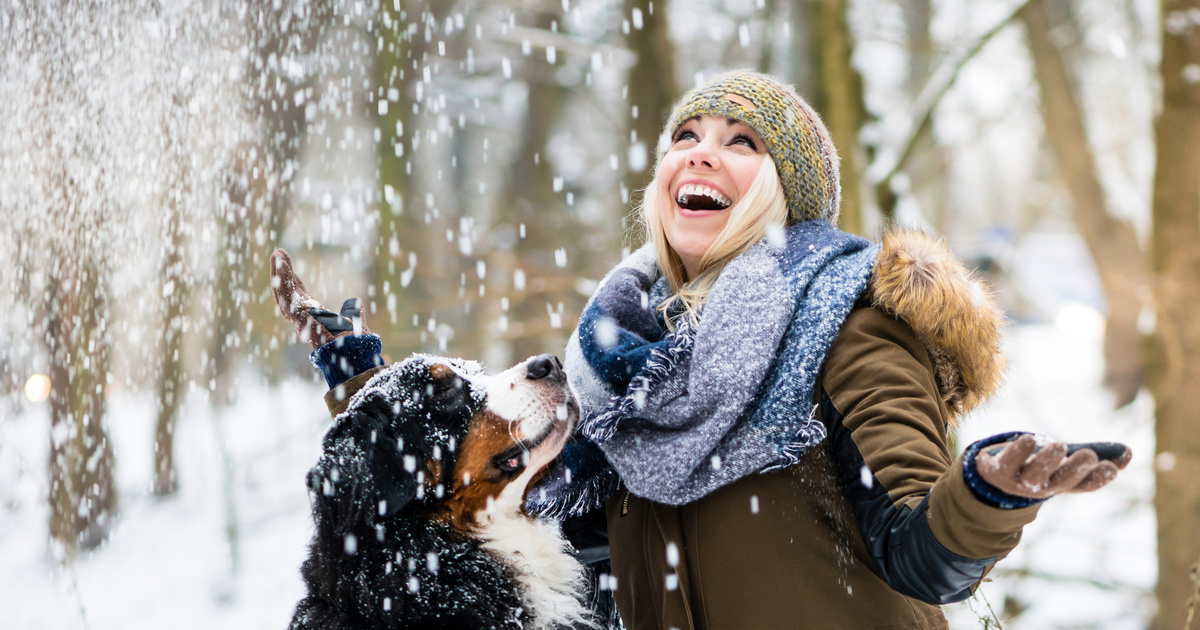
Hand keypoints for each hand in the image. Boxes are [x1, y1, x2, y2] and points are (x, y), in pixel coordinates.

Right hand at [270, 249, 369, 348]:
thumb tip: (357, 303)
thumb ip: (353, 312)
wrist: (354, 354)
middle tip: (279, 254)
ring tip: (277, 254)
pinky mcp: (298, 315)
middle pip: (288, 293)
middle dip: (282, 274)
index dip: (293, 282)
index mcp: (314, 320)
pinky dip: (282, 277)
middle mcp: (304, 319)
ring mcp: (299, 318)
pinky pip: (286, 293)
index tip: (288, 266)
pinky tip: (279, 261)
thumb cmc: (354, 346)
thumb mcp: (354, 323)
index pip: (300, 297)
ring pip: (284, 293)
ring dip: (279, 273)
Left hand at [975, 434, 1131, 499]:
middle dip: (1075, 469)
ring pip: (1035, 475)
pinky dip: (1018, 452)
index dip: (1097, 478)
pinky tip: (1028, 440)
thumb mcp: (1066, 459)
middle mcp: (1043, 485)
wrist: (995, 475)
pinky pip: (1008, 463)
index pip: (1084, 485)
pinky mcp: (998, 470)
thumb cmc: (1037, 464)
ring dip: (1047, 461)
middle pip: (1061, 481)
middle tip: (1088, 456)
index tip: (1111, 468)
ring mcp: (1019, 481)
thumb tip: (1130, 452)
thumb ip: (1096, 452)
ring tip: (1058, 446)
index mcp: (1063, 482)